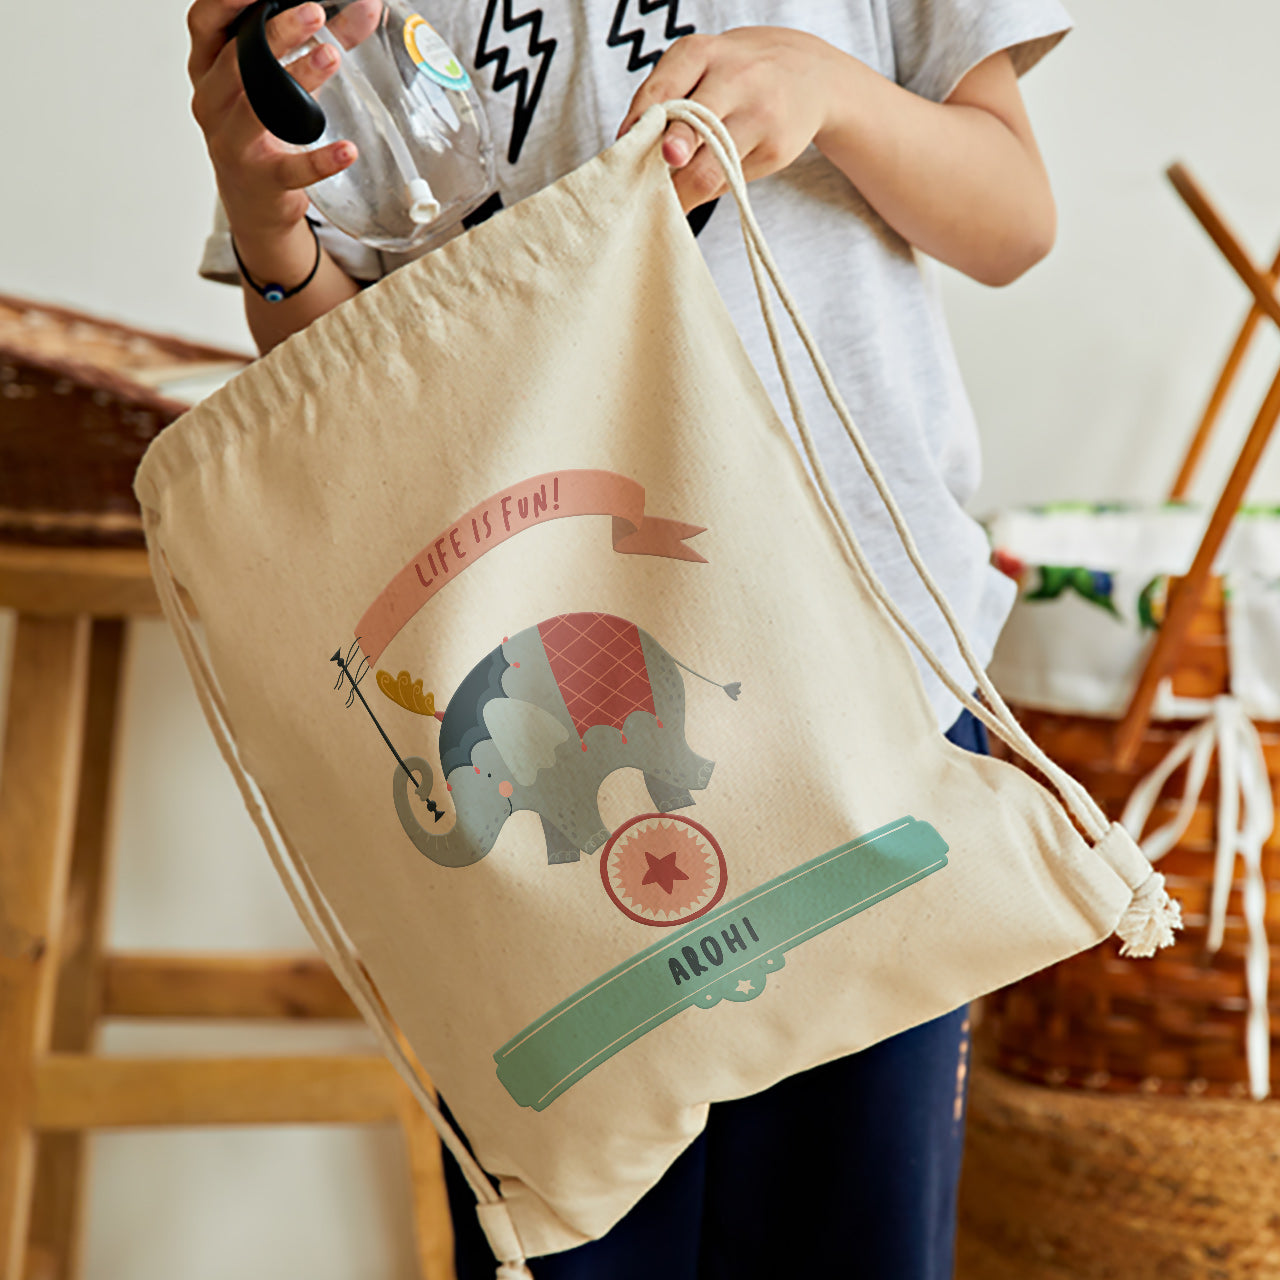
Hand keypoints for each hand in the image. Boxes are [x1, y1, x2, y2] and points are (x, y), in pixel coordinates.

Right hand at [186, 0, 377, 242]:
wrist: (254, 200)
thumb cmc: (262, 130)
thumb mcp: (281, 81)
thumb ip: (324, 41)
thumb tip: (368, 6)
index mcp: (208, 68)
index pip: (204, 23)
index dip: (224, 1)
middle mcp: (211, 101)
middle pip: (236, 59)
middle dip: (276, 33)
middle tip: (315, 13)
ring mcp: (232, 143)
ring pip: (257, 107)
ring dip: (296, 79)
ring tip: (331, 57)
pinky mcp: (262, 179)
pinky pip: (290, 168)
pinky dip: (320, 160)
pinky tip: (347, 150)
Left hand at [615, 28, 841, 212]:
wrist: (811, 76)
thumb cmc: (738, 75)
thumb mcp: (702, 66)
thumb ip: (667, 98)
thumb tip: (629, 147)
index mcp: (703, 52)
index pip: (661, 93)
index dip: (638, 129)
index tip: (623, 154)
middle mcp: (735, 78)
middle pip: (691, 128)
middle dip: (666, 159)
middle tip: (646, 187)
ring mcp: (760, 114)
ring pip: (710, 167)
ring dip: (681, 192)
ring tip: (666, 200)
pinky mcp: (776, 149)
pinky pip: (729, 182)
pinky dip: (709, 192)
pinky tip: (700, 190)